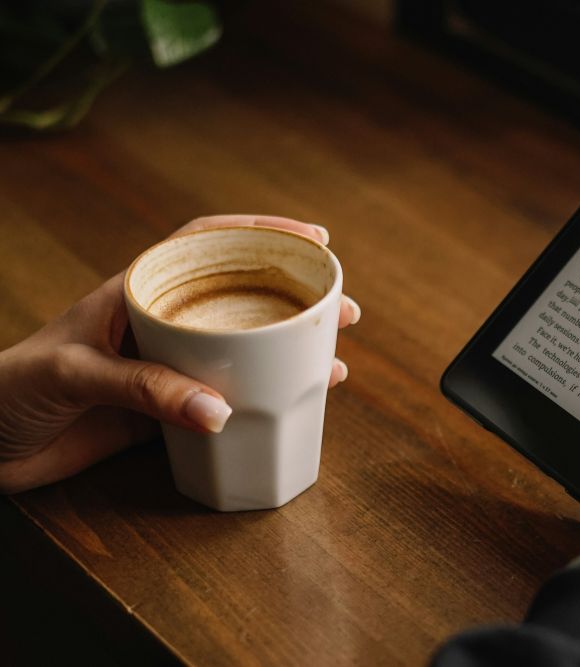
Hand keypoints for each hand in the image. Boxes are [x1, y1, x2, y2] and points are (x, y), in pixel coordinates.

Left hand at [0, 215, 361, 494]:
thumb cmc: (10, 389)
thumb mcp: (74, 374)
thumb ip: (144, 389)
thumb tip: (223, 411)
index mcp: (136, 289)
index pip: (206, 242)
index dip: (262, 231)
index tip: (312, 236)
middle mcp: (160, 321)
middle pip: (240, 296)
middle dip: (295, 297)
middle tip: (344, 310)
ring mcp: (167, 365)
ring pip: (243, 347)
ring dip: (291, 348)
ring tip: (337, 354)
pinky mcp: (166, 409)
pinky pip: (228, 397)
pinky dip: (264, 397)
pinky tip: (298, 401)